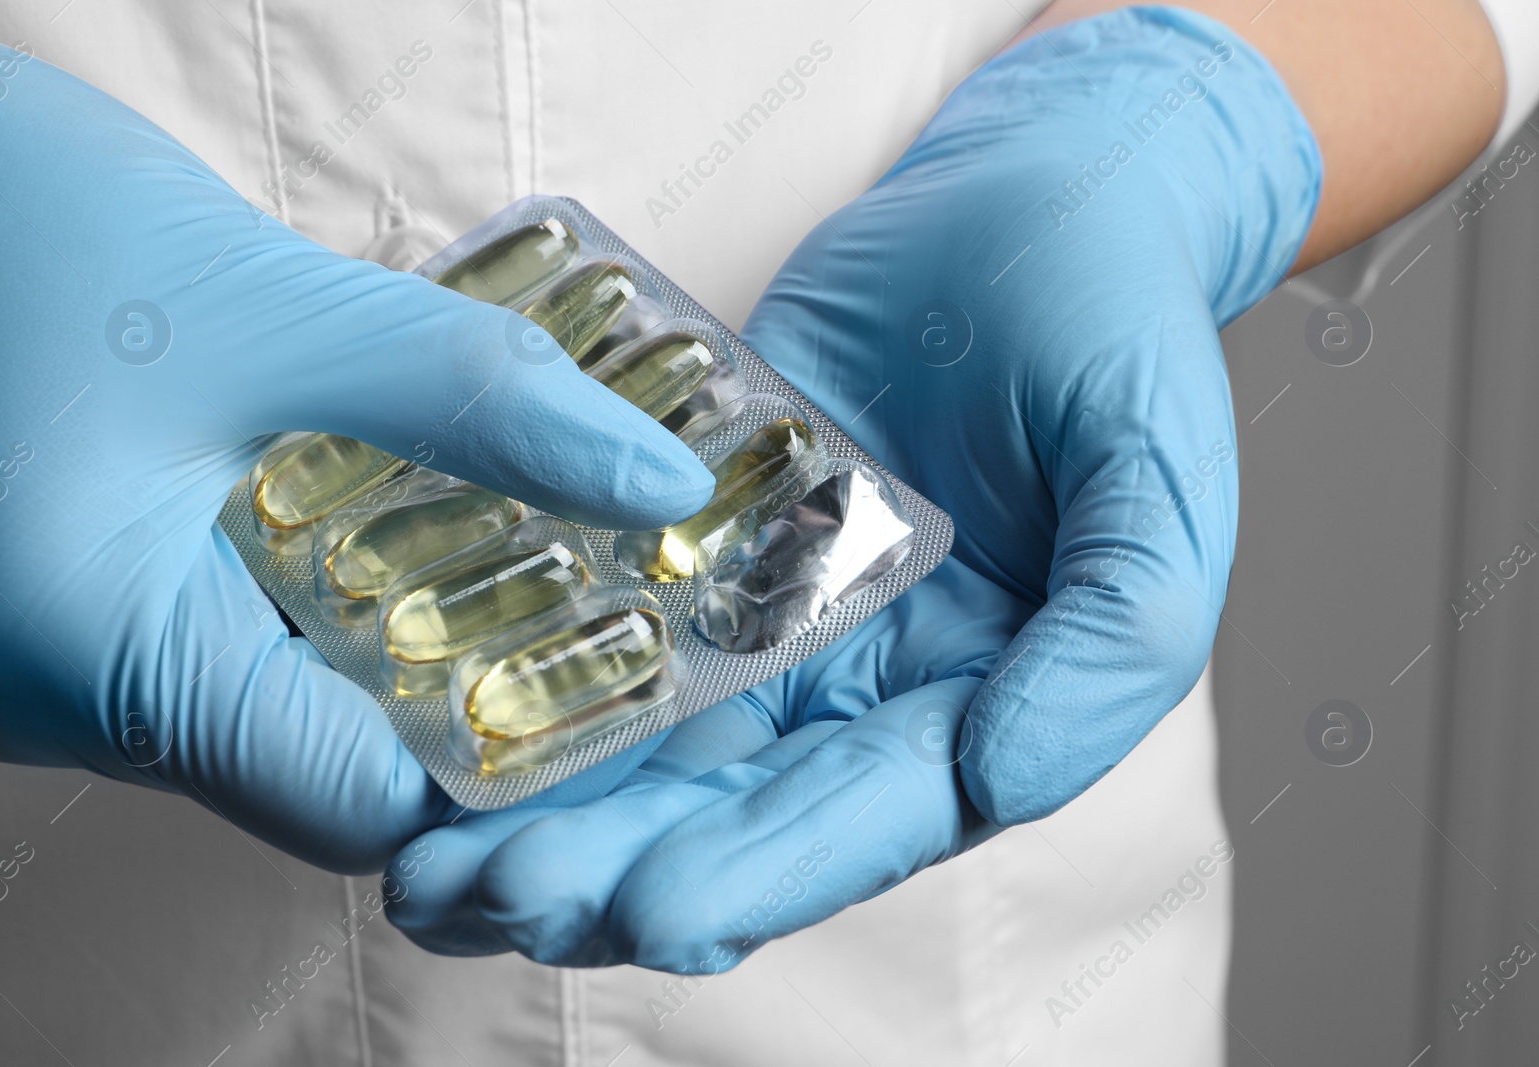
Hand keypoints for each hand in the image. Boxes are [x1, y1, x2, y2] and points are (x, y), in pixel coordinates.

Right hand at [0, 29, 710, 872]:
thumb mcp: (271, 308)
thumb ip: (476, 402)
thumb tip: (659, 483)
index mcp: (98, 664)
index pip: (364, 804)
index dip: (499, 749)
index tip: (600, 650)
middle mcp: (54, 704)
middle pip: (321, 757)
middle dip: (456, 674)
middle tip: (576, 577)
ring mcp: (39, 662)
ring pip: (264, 694)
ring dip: (382, 619)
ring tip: (494, 522)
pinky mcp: (43, 606)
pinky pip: (203, 634)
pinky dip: (300, 582)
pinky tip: (365, 492)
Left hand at [385, 7, 1320, 963]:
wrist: (1026, 202)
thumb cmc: (1116, 326)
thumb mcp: (1159, 474)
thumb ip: (1121, 634)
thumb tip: (1007, 777)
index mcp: (983, 701)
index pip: (868, 819)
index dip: (765, 872)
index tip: (654, 904)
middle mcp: (868, 687)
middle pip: (735, 813)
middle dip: (615, 872)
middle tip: (487, 902)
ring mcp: (778, 618)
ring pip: (655, 747)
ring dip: (550, 813)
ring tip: (430, 866)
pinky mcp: (707, 542)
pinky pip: (614, 623)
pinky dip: (534, 680)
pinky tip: (440, 724)